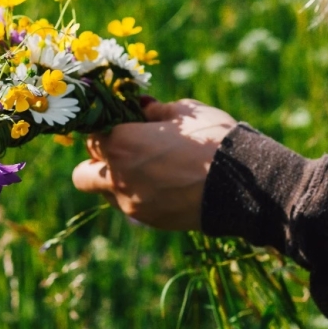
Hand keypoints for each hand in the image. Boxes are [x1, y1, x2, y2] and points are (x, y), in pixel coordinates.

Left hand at [71, 99, 236, 230]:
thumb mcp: (184, 112)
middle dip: (97, 162)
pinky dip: (139, 197)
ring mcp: (131, 204)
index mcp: (121, 145)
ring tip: (148, 170)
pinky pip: (131, 207)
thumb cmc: (212, 140)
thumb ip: (155, 110)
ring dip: (116, 182)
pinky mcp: (149, 222)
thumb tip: (142, 106)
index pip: (91, 137)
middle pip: (83, 173)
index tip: (119, 126)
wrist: (244, 187)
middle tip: (123, 152)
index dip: (104, 130)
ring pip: (106, 194)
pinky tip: (166, 186)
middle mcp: (117, 177)